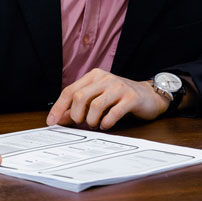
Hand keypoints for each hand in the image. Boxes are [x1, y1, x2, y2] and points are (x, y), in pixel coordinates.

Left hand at [47, 69, 169, 129]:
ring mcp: (119, 87)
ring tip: (95, 124)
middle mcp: (106, 78)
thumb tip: (59, 119)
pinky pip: (113, 113)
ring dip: (91, 120)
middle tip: (81, 123)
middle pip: (80, 97)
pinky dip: (106, 123)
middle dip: (76, 115)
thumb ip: (78, 107)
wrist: (149, 95)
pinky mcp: (131, 98)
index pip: (70, 90)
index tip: (52, 122)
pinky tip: (106, 125)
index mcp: (95, 76)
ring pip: (95, 106)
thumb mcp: (98, 99)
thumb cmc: (120, 98)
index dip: (59, 107)